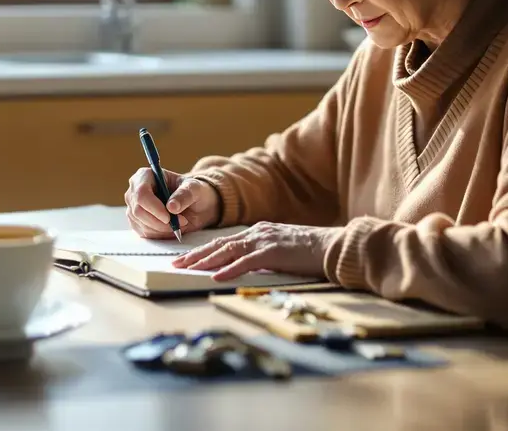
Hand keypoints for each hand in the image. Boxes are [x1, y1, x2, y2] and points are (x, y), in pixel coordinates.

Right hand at [124, 168, 220, 238]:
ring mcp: (133, 207)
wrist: (194, 205)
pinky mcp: (136, 222)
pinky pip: (144, 232)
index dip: (153, 207)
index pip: (141, 193)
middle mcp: (135, 190)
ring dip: (163, 229)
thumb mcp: (195, 189)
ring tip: (180, 223)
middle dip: (160, 222)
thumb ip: (184, 195)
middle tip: (181, 222)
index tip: (169, 217)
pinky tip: (171, 228)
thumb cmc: (192, 192)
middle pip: (138, 211)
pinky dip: (160, 234)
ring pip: (142, 224)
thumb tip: (171, 207)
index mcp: (145, 175)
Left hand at [171, 221, 335, 280]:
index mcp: (258, 232)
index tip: (186, 258)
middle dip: (196, 254)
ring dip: (205, 261)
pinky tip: (215, 276)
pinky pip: (246, 262)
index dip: (203, 250)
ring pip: (227, 251)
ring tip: (187, 269)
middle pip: (219, 244)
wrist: (332, 247)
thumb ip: (262, 256)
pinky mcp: (273, 253)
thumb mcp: (281, 250)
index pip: (224, 241)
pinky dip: (229, 269)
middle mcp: (257, 233)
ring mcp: (264, 242)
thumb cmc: (310, 252)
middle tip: (176, 263)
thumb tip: (244, 267)